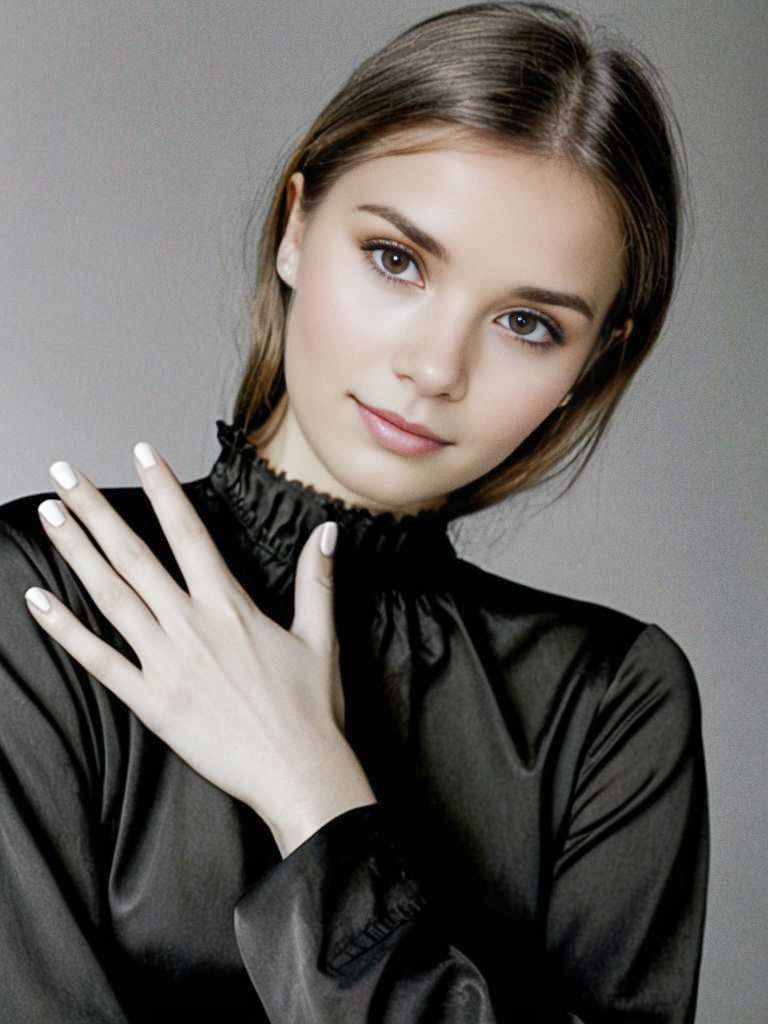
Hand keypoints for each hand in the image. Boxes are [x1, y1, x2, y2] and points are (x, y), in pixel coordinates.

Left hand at [23, 442, 376, 855]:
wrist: (299, 774)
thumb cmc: (311, 710)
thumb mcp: (320, 637)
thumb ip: (316, 580)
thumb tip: (326, 532)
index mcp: (230, 607)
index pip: (188, 533)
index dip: (163, 489)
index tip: (141, 453)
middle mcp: (191, 626)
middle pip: (135, 556)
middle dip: (96, 510)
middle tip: (64, 473)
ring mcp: (166, 663)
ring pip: (111, 596)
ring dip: (77, 553)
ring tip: (49, 516)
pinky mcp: (151, 702)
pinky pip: (99, 661)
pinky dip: (66, 630)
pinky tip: (37, 602)